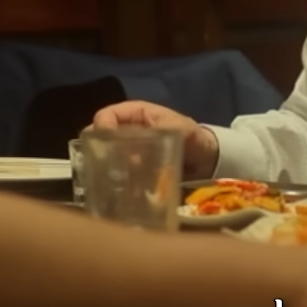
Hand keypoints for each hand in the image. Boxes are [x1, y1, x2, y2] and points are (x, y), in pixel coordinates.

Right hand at [86, 101, 219, 180]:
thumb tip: (138, 149)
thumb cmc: (192, 137)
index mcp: (134, 114)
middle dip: (101, 153)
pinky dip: (120, 184)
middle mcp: (125, 131)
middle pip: (100, 139)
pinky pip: (119, 175)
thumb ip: (161, 132)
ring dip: (110, 171)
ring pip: (107, 159)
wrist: (206, 160)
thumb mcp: (179, 129)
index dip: (101, 129)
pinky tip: (126, 192)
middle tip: (109, 168)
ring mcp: (127, 152)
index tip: (103, 146)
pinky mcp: (132, 171)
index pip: (106, 116)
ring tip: (120, 182)